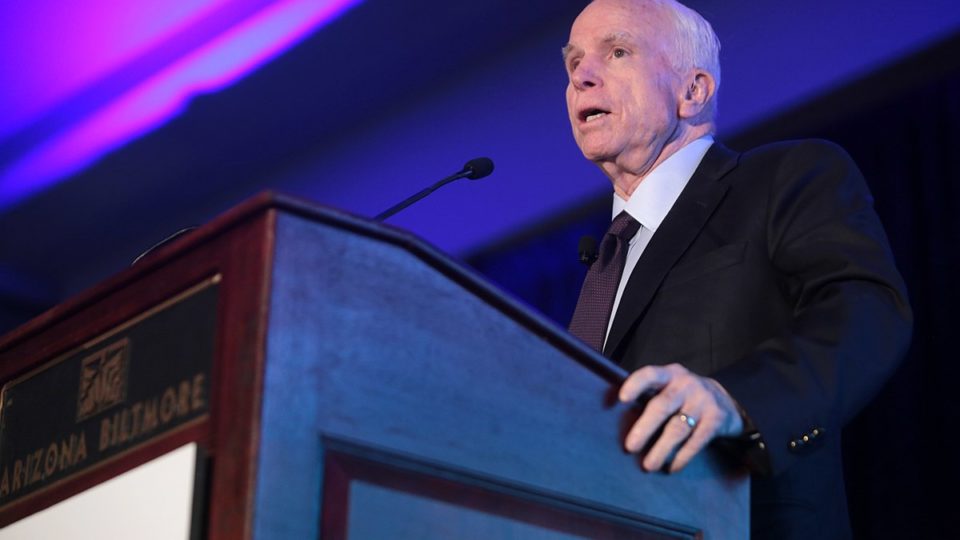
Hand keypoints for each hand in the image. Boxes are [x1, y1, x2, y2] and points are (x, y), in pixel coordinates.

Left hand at [619, 363, 743, 472]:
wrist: (725, 402)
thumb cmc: (683, 397)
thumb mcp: (669, 387)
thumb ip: (649, 395)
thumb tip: (615, 419)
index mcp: (670, 374)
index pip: (650, 375)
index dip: (636, 384)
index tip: (622, 399)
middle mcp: (686, 385)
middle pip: (662, 406)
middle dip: (645, 428)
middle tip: (630, 447)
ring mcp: (703, 401)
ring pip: (678, 428)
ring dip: (661, 449)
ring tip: (648, 465)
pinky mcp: (716, 419)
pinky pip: (696, 441)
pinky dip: (682, 456)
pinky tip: (672, 467)